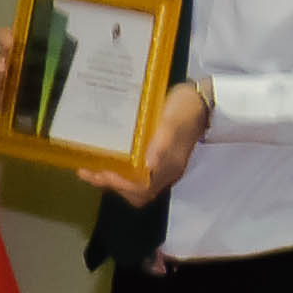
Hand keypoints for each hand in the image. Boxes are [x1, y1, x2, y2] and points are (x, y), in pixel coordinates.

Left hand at [84, 79, 214, 202]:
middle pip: (137, 192)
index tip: (103, 173)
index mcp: (169, 166)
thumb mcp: (171, 122)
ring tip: (91, 167)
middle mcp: (166, 171)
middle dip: (112, 185)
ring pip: (135, 184)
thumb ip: (161, 144)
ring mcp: (163, 165)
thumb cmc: (185, 109)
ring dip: (113, 180)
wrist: (202, 99)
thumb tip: (149, 165)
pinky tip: (110, 158)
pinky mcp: (159, 157)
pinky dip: (120, 171)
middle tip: (89, 171)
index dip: (120, 186)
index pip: (142, 189)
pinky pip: (137, 173)